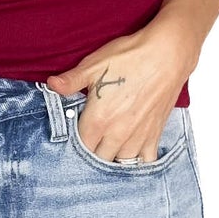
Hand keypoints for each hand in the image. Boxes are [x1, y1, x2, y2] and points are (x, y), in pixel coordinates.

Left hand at [45, 23, 194, 164]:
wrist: (168, 55)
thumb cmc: (130, 57)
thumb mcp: (94, 65)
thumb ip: (71, 80)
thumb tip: (51, 85)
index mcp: (98, 120)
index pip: (79, 147)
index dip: (74, 143)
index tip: (74, 135)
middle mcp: (117, 134)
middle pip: (98, 159)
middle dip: (92, 153)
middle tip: (91, 139)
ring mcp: (138, 136)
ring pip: (120, 162)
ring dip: (113, 157)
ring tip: (108, 146)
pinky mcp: (154, 134)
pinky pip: (145, 161)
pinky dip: (138, 161)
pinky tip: (131, 152)